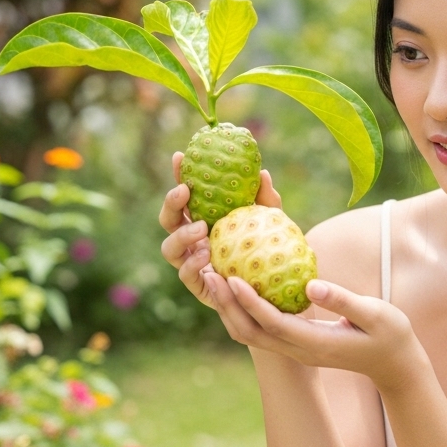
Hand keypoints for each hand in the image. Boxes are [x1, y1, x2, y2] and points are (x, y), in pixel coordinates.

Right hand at [158, 150, 281, 312]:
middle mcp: (193, 240)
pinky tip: (205, 254)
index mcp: (205, 218)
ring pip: (169, 248)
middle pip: (168, 219)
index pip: (186, 195)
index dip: (179, 176)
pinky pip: (185, 275)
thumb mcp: (271, 222)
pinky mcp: (199, 286)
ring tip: (201, 227)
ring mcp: (193, 262)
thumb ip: (267, 200)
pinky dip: (191, 264)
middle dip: (171, 203)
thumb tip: (263, 172)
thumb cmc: (270, 249)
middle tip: (185, 192)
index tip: (180, 157)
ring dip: (181, 235)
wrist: (277, 289)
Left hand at [225, 274, 425, 392]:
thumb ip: (344, 300)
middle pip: (251, 332)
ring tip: (213, 277)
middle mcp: (299, 351)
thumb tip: (310, 285)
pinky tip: (237, 287)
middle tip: (209, 273)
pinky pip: (262, 330)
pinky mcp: (297, 344)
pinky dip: (244, 311)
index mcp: (316, 343)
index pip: (273, 323)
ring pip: (251, 334)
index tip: (231, 277)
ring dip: (229, 309)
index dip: (249, 302)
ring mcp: (297, 351)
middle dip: (227, 305)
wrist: (395, 365)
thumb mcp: (376, 314)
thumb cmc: (390, 336)